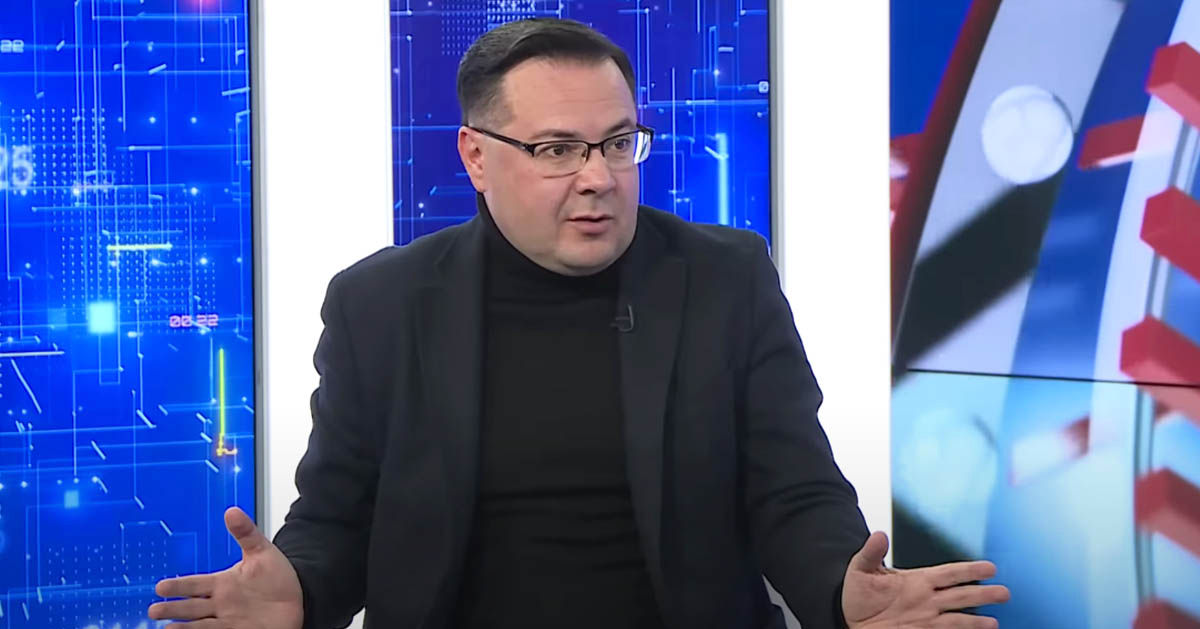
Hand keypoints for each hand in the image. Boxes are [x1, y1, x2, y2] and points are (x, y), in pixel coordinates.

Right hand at [148, 507, 303, 628]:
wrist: (299, 597)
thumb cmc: (276, 577)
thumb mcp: (262, 552)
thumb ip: (245, 533)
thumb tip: (232, 511)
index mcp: (222, 583)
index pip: (194, 584)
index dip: (178, 585)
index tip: (160, 586)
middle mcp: (221, 603)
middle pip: (191, 607)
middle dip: (173, 608)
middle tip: (154, 610)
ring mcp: (228, 620)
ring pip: (200, 625)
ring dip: (184, 627)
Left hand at [842, 531, 1009, 627]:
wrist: (851, 621)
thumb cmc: (859, 595)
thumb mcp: (861, 570)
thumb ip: (872, 553)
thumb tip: (879, 534)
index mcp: (918, 580)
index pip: (949, 573)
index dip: (969, 570)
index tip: (990, 568)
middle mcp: (927, 599)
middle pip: (961, 595)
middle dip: (982, 594)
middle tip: (1005, 593)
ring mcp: (926, 619)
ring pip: (957, 618)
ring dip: (975, 621)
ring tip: (994, 622)